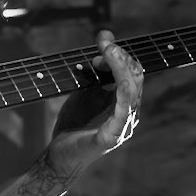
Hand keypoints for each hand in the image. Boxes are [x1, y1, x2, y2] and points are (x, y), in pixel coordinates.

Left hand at [46, 30, 143, 169]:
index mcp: (125, 103)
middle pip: (135, 78)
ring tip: (109, 52)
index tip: (102, 42)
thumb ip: (95, 70)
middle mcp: (129, 113)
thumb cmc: (74, 124)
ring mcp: (124, 126)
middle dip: (120, 56)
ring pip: (131, 91)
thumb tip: (106, 40)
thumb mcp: (85, 91)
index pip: (132, 72)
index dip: (120, 54)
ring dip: (121, 68)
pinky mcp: (112, 137)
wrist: (59, 155)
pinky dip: (123, 94)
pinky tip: (118, 80)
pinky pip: (123, 113)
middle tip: (104, 43)